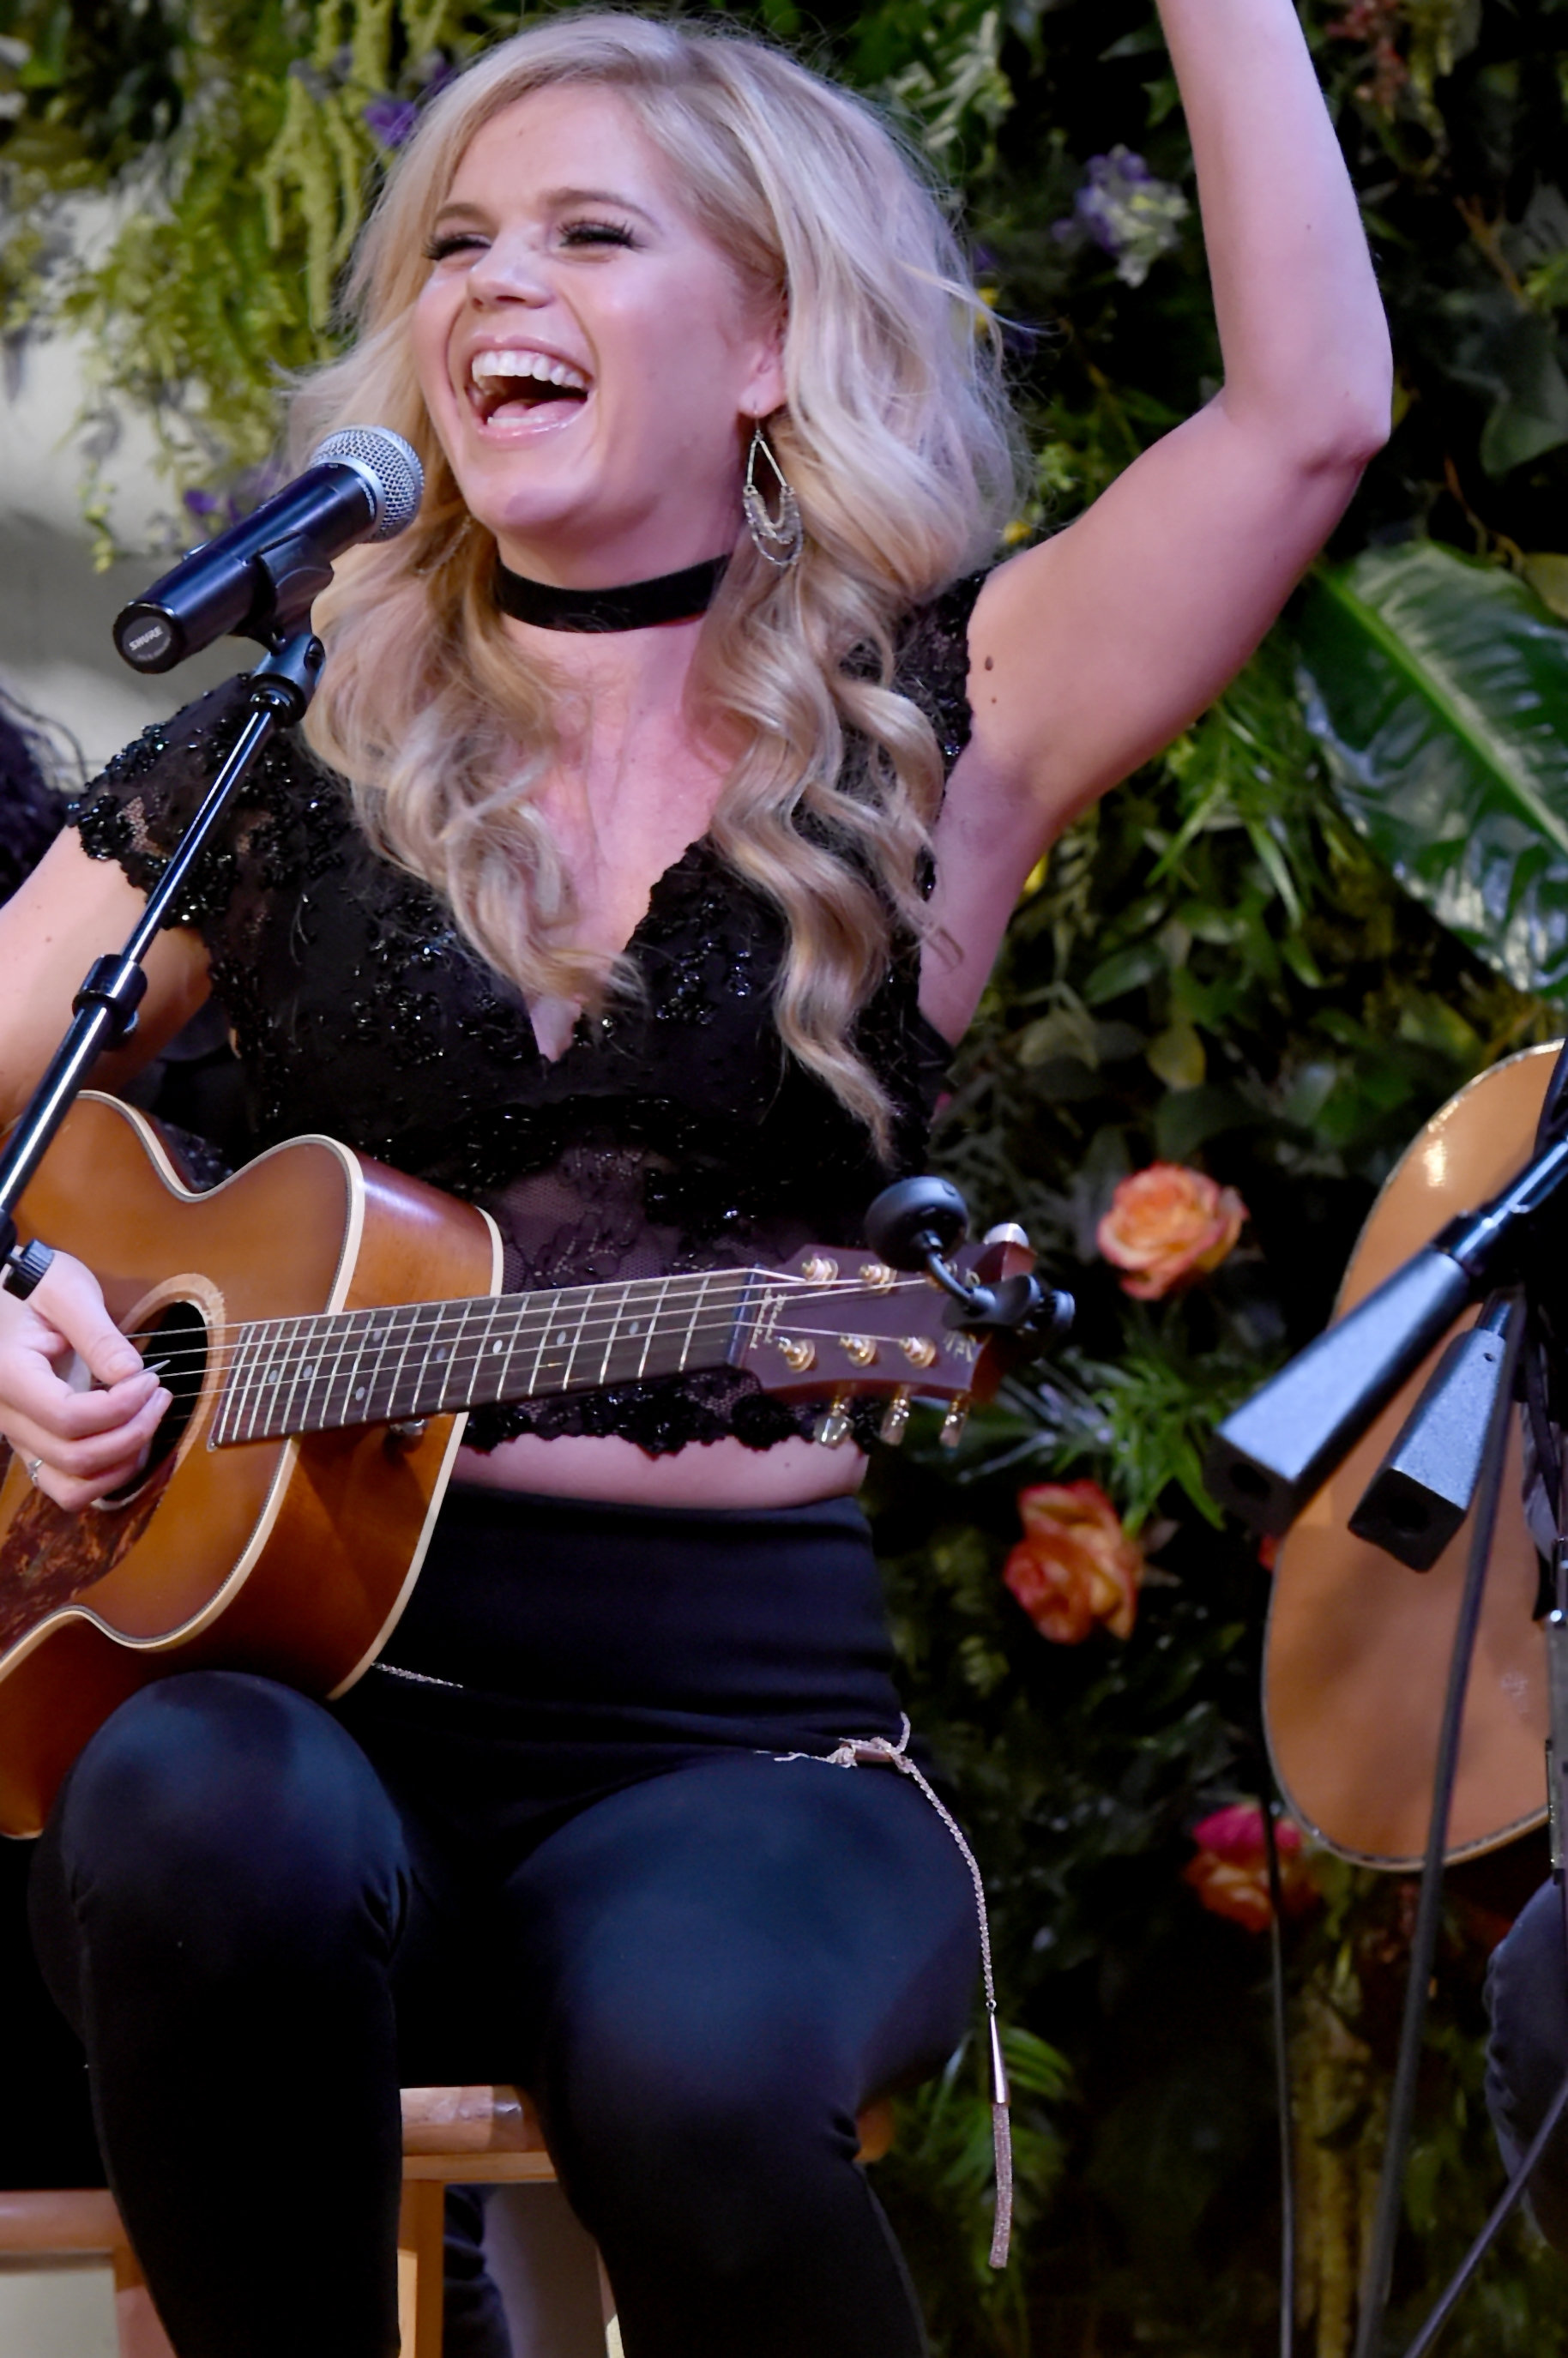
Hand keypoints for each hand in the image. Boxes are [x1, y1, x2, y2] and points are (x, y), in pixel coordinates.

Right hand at [0, 1252, 169, 1510]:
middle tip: (160, 1396)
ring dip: (120, 1466)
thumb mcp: (67, 1291)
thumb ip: (98, 1335)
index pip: (68, 1417)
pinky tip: (130, 1443)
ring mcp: (19, 1437)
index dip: (120, 1407)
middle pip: (74, 1458)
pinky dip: (105, 1478)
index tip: (151, 1379)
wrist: (3, 1295)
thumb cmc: (33, 1283)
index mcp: (9, 1376)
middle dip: (131, 1434)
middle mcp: (7, 1417)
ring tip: (148, 1422)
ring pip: (70, 1487)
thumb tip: (131, 1376)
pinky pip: (66, 1485)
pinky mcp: (34, 1444)